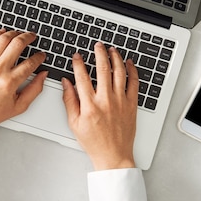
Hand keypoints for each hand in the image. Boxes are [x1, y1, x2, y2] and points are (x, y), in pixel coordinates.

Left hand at [0, 29, 46, 132]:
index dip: (39, 57)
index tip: (41, 55)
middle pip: (17, 44)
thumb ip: (35, 89)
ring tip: (20, 33)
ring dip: (14, 33)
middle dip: (29, 37)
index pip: (30, 63)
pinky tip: (3, 32)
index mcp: (10, 82)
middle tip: (33, 36)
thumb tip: (43, 75)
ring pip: (3, 39)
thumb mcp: (19, 106)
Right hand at [62, 42, 138, 169]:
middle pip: (103, 69)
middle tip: (97, 45)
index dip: (78, 63)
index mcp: (90, 105)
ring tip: (112, 50)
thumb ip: (69, 100)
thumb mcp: (74, 123)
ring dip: (115, 58)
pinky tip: (128, 63)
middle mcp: (106, 100)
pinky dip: (132, 71)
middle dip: (99, 53)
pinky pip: (134, 83)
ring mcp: (121, 101)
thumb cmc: (94, 142)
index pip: (82, 76)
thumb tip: (66, 83)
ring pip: (119, 72)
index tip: (77, 56)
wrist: (113, 155)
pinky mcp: (131, 104)